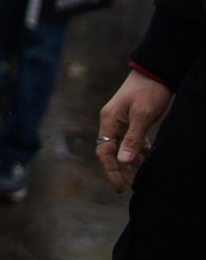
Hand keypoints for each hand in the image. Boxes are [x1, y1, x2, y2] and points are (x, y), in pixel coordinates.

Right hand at [96, 69, 173, 191]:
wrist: (155, 72)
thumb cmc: (148, 91)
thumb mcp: (143, 116)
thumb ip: (133, 139)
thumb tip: (123, 161)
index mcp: (109, 121)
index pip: (105, 152)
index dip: (111, 170)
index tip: (120, 187)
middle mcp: (112, 122)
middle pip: (112, 152)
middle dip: (122, 170)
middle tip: (134, 186)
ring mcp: (121, 121)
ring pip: (122, 147)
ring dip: (131, 161)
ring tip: (143, 175)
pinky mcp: (131, 120)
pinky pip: (131, 140)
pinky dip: (138, 151)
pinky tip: (148, 157)